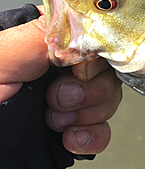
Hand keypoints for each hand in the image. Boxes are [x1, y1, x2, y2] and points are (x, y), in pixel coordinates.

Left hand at [0, 9, 121, 154]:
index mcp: (48, 43)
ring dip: (86, 115)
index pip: (96, 39)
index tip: (78, 72)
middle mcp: (63, 69)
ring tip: (55, 121)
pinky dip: (91, 137)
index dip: (95, 59)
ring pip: (109, 100)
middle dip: (89, 92)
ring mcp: (72, 100)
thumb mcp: (4, 54)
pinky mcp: (74, 128)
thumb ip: (44, 33)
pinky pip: (103, 131)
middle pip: (108, 72)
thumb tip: (87, 30)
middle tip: (56, 99)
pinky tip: (70, 138)